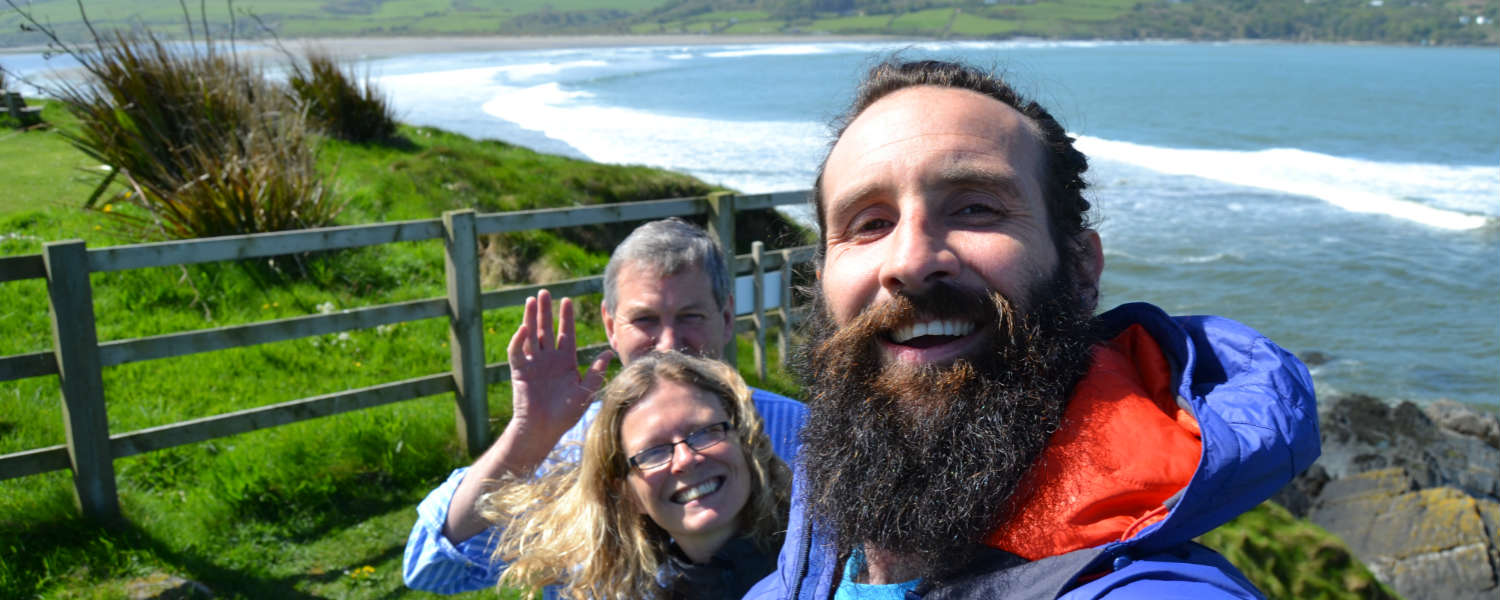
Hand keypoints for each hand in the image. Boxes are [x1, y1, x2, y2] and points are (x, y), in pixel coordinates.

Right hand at [505, 289, 613, 451]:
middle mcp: (548, 359)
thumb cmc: (565, 414)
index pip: (565, 334)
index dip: (565, 318)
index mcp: (565, 362)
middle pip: (546, 329)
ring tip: (531, 300)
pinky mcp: (520, 372)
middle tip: (545, 292)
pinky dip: (519, 340)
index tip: (566, 300)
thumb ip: (595, 372)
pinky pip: (517, 352)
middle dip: (546, 311)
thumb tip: (609, 353)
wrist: (544, 430)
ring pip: (531, 336)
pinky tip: (524, 328)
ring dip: (530, 318)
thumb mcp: (585, 392)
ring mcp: (533, 364)